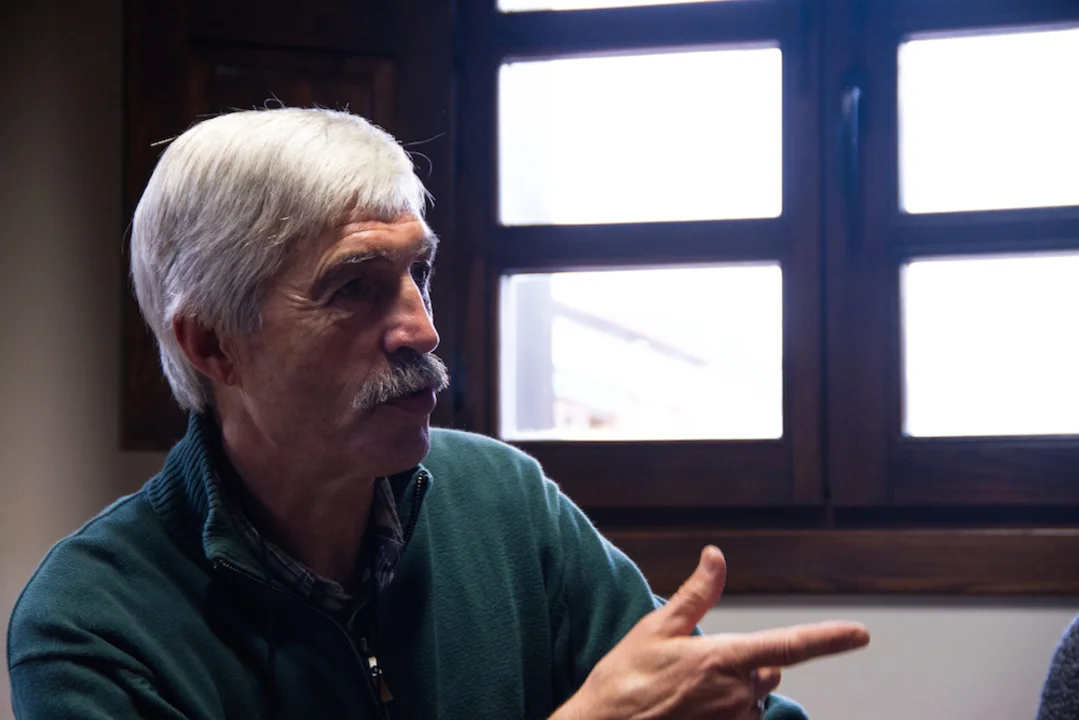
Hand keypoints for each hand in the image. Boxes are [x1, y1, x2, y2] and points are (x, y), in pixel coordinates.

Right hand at [553, 546, 869, 719]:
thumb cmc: (625, 680)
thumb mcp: (656, 629)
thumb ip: (696, 595)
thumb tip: (716, 556)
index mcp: (722, 660)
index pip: (789, 646)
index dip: (829, 639)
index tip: (860, 634)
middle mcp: (735, 696)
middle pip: (766, 673)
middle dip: (745, 667)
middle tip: (697, 667)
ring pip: (752, 702)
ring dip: (733, 695)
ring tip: (687, 695)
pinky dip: (725, 715)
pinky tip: (693, 712)